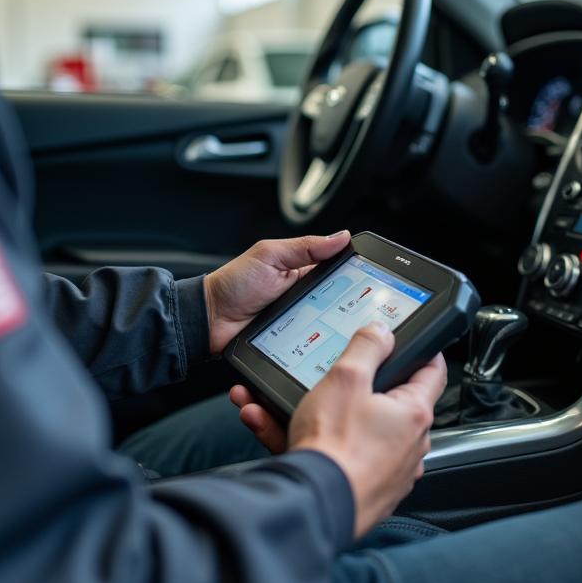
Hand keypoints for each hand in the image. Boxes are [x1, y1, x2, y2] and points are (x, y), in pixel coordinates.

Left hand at [204, 231, 350, 354]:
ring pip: (329, 325)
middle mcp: (304, 296)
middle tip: (363, 309)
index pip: (338, 271)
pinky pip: (313, 344)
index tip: (372, 276)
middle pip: (339, 301)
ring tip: (348, 329)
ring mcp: (299, 320)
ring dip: (336, 327)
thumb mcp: (270, 256)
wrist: (209, 320)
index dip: (355, 273)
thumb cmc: (234, 284)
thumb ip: (305, 247)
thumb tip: (341, 236)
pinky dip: (320, 345)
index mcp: (302, 271)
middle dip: (350, 305)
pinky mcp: (293, 342)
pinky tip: (328, 346)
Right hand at [230, 323, 446, 537]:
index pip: (432, 372)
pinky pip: (336, 456)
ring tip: (276, 405)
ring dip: (317, 414)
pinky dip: (308, 441)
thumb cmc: (334, 447)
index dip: (423, 352)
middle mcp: (408, 446)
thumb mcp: (346, 379)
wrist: (312, 504)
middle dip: (353, 386)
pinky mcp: (363, 491)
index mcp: (412, 414)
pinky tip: (272, 428)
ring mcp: (387, 472)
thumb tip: (381, 332)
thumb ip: (366, 348)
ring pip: (352, 430)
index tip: (414, 343)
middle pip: (387, 403)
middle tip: (329, 375)